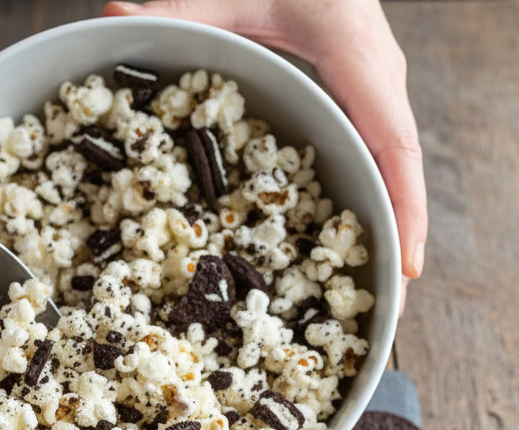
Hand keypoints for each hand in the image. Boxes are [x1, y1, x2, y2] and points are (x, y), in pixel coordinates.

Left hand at [103, 0, 426, 307]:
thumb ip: (173, 6)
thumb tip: (114, 19)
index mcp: (354, 50)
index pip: (392, 141)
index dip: (403, 207)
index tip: (405, 269)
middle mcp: (371, 74)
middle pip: (394, 167)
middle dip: (395, 235)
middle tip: (389, 309)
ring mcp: (363, 86)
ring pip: (383, 165)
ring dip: (380, 227)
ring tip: (372, 296)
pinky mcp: (347, 93)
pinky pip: (362, 153)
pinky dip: (359, 201)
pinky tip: (337, 247)